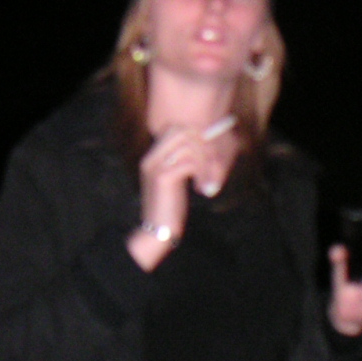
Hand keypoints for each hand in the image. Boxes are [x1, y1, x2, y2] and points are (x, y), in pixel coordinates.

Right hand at [129, 126, 207, 270]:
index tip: (207, 152)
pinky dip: (202, 173)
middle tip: (211, 162)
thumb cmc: (169, 208)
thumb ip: (182, 163)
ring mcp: (156, 167)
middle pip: (182, 131)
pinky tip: (202, 187)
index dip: (195, 136)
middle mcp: (150, 159)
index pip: (174, 129)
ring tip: (208, 177)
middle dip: (202, 143)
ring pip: (189, 146)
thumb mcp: (174, 181)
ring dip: (205, 160)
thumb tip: (205, 147)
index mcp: (151, 158)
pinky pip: (190, 163)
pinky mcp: (164, 178)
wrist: (157, 231)